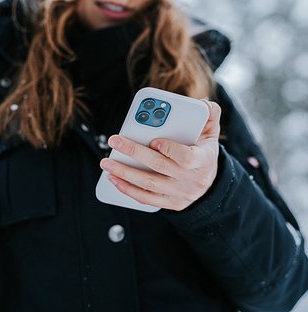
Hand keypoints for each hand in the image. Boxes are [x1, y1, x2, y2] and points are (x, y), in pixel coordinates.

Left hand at [100, 101, 220, 210]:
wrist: (209, 183)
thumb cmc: (204, 153)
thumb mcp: (212, 133)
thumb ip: (210, 115)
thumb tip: (202, 102)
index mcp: (204, 160)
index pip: (187, 158)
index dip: (170, 150)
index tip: (153, 141)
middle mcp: (192, 180)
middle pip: (160, 167)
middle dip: (135, 153)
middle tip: (114, 141)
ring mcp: (181, 194)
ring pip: (149, 184)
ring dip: (125, 174)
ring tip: (107, 163)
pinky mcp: (170, 203)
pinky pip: (147, 199)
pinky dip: (128, 190)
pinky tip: (114, 179)